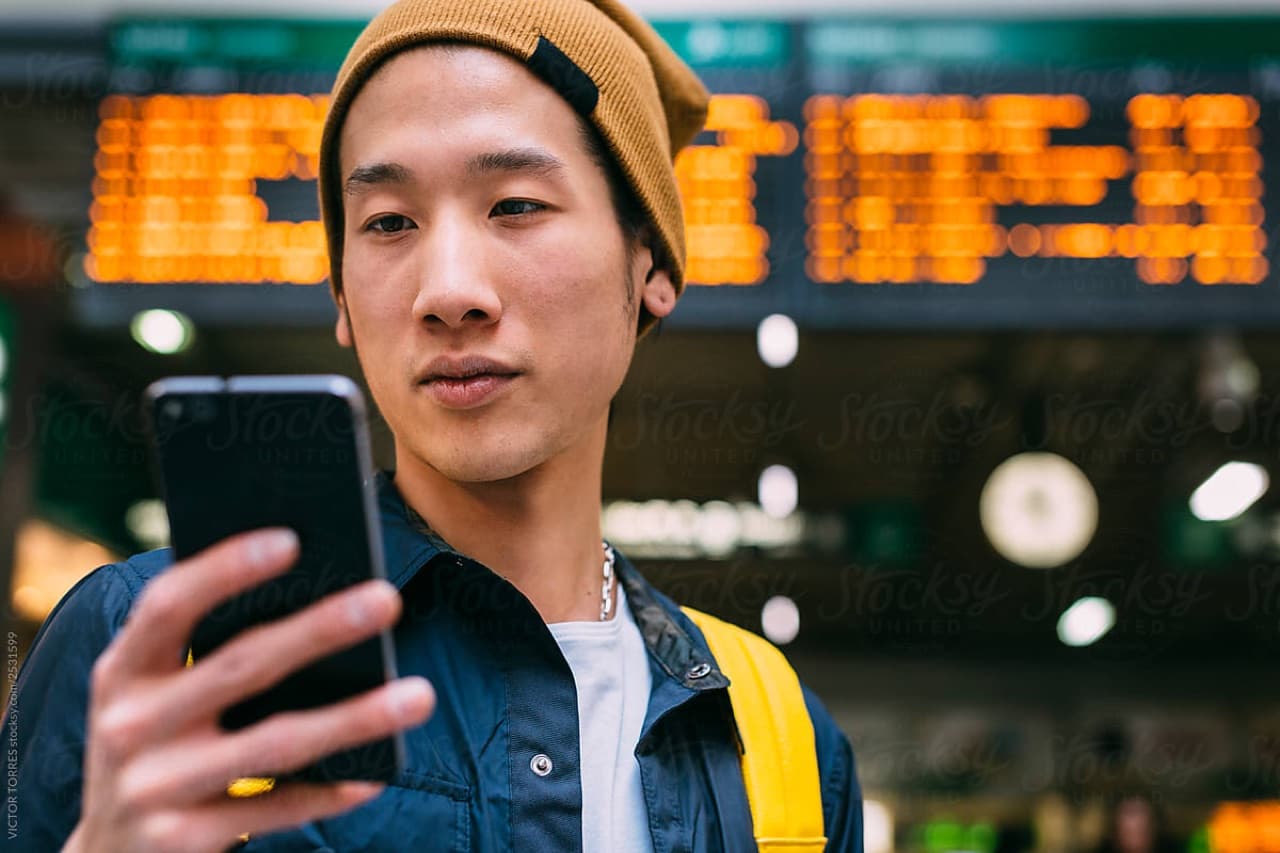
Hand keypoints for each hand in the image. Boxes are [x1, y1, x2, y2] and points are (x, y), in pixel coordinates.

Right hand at [63, 527, 434, 852]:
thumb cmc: (155, 743)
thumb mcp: (152, 692)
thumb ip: (205, 645)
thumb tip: (316, 586)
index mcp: (123, 670)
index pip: (168, 605)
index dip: (224, 568)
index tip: (292, 539)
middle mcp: (130, 725)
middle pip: (241, 667)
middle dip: (319, 629)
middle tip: (388, 597)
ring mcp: (154, 788)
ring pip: (274, 744)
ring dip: (354, 718)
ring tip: (419, 695)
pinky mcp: (181, 842)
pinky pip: (275, 811)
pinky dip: (329, 792)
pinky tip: (377, 774)